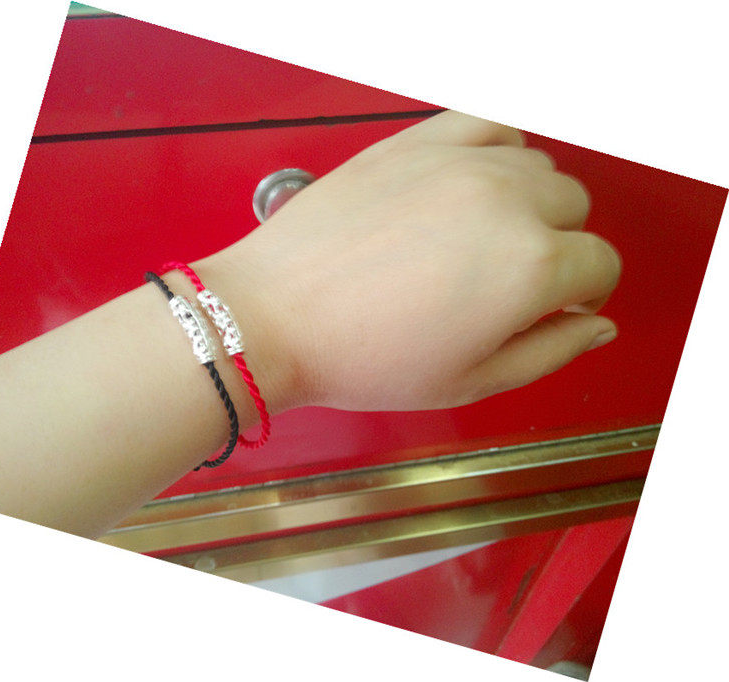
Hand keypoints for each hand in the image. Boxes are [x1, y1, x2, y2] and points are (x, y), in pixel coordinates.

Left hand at [196, 111, 621, 412]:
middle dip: (558, 247)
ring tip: (482, 238)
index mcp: (530, 267)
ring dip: (528, 201)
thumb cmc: (364, 359)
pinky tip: (475, 181)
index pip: (601, 263)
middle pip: (574, 207)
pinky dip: (497, 147)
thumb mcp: (471, 382)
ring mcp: (459, 162)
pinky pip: (487, 122)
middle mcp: (506, 201)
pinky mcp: (415, 141)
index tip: (556, 308)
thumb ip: (551, 351)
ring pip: (536, 166)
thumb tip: (599, 323)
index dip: (585, 293)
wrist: (273, 317)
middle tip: (510, 281)